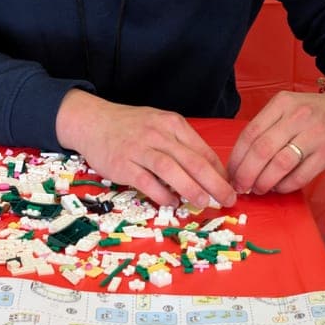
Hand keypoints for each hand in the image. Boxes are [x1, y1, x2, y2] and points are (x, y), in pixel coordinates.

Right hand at [55, 91, 235, 208]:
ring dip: (190, 188)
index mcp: (173, 124)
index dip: (220, 171)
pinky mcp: (122, 164)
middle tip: (228, 200)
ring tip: (204, 203)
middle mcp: (158, 134)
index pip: (203, 150)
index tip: (232, 187)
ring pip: (170, 169)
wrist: (93, 121)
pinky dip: (161, 193)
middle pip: (192, 160)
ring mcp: (139, 148)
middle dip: (214, 182)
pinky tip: (172, 202)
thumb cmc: (131, 128)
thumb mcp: (160, 126)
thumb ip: (182, 146)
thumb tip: (210, 172)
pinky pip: (146, 181)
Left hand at [227, 88, 324, 196]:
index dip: (236, 158)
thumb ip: (268, 129)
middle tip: (241, 187)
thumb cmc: (316, 114)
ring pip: (280, 163)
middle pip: (262, 150)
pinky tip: (280, 188)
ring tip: (259, 189)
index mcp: (282, 103)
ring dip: (264, 182)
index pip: (250, 133)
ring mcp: (315, 133)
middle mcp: (298, 116)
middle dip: (246, 174)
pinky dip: (285, 186)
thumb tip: (241, 163)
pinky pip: (301, 175)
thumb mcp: (290, 109)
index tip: (231, 174)